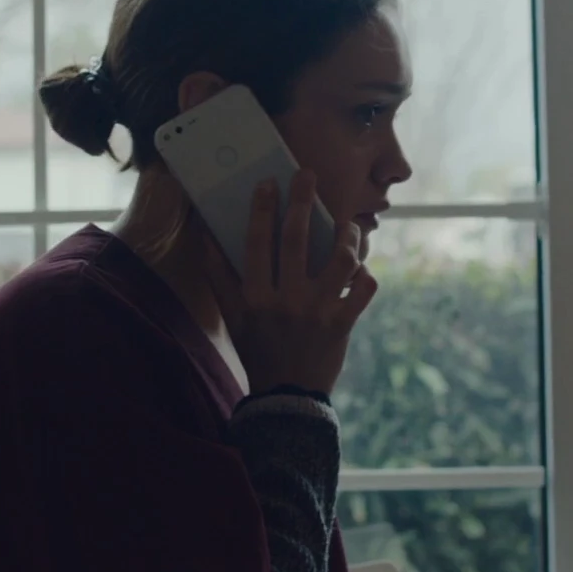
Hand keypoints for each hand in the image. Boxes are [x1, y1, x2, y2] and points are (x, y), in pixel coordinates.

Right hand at [203, 169, 378, 394]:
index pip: (257, 242)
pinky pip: (363, 291)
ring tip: (347, 225)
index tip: (269, 183)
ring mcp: (317, 312)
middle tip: (308, 175)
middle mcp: (286, 300)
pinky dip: (366, 275)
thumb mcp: (231, 316)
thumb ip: (218, 275)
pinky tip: (361, 267)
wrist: (286, 395)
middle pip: (297, 240)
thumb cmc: (257, 350)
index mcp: (256, 296)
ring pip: (339, 260)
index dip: (262, 209)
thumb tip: (206, 234)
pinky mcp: (342, 324)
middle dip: (302, 201)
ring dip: (346, 236)